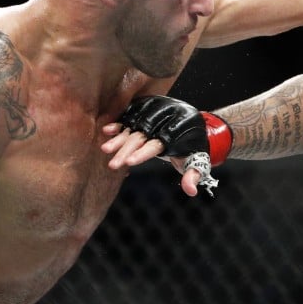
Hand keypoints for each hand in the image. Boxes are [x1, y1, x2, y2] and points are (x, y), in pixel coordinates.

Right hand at [101, 96, 232, 196]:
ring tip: (105, 150)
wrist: (194, 124)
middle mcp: (163, 122)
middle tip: (113, 165)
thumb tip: (191, 191)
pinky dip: (119, 123)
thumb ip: (192, 175)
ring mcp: (154, 115)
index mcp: (176, 135)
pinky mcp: (146, 112)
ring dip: (119, 138)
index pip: (156, 144)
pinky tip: (107, 131)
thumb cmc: (193, 147)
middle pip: (141, 137)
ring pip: (133, 127)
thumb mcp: (197, 161)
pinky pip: (131, 116)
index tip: (129, 163)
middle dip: (126, 150)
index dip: (142, 153)